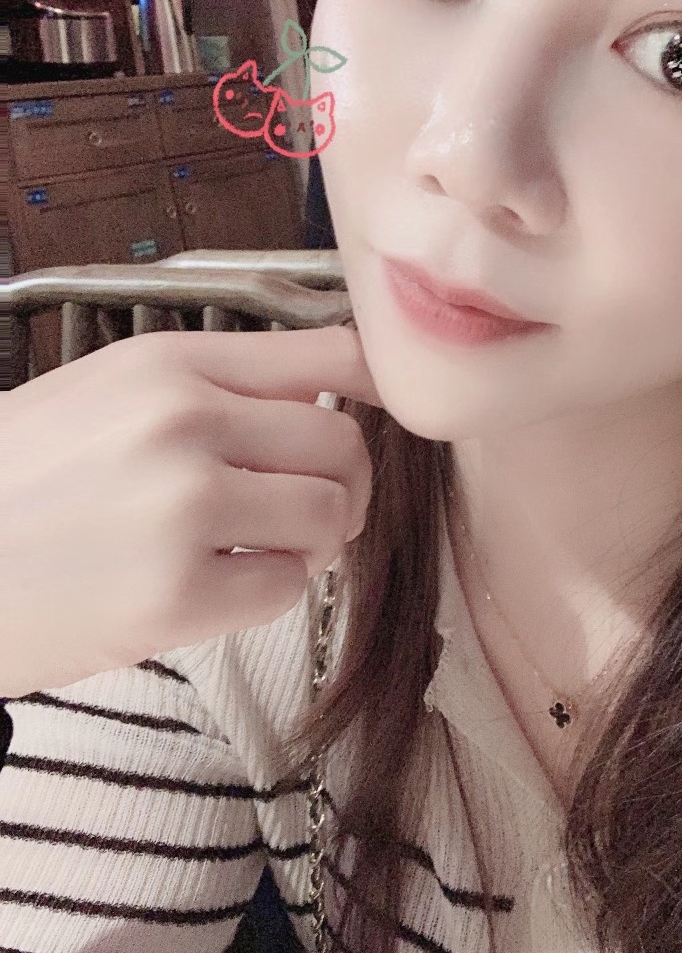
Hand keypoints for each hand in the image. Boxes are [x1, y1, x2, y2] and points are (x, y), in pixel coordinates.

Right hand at [0, 323, 381, 696]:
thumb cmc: (15, 478)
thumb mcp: (103, 395)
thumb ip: (209, 389)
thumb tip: (322, 402)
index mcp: (170, 364)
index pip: (331, 358)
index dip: (373, 392)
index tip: (376, 419)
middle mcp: (185, 423)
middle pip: (347, 447)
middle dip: (344, 487)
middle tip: (310, 511)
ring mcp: (183, 509)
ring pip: (329, 517)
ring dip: (310, 542)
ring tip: (258, 549)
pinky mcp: (176, 594)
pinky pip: (287, 588)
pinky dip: (267, 591)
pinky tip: (216, 585)